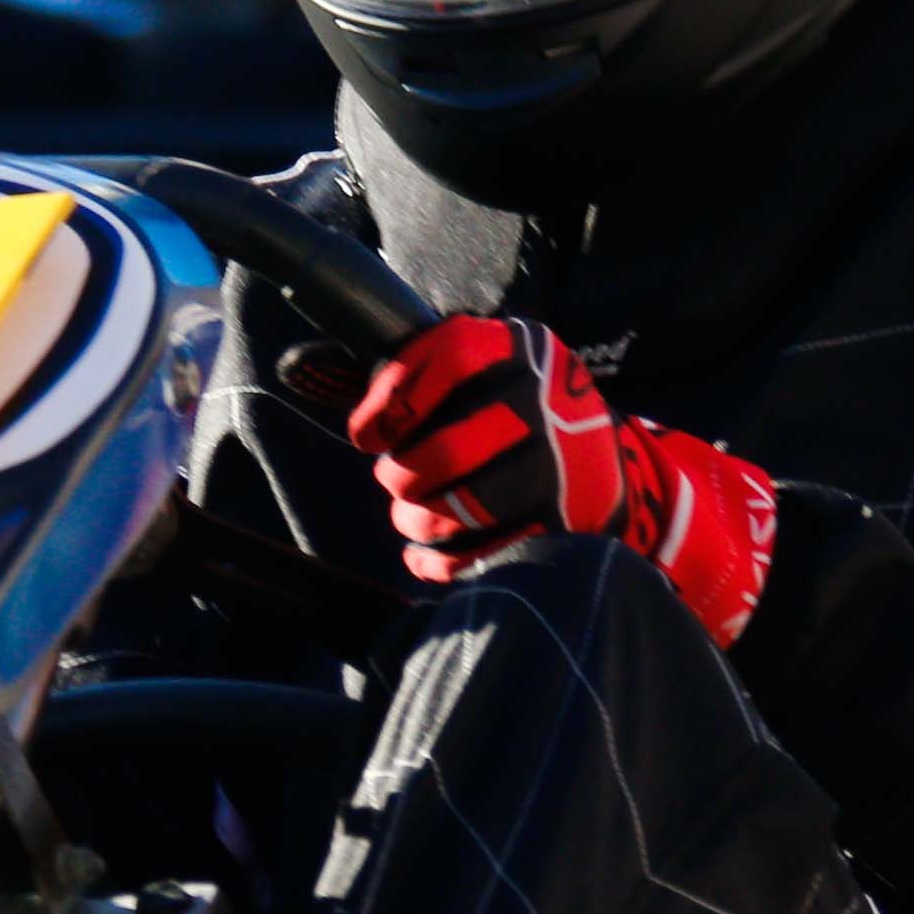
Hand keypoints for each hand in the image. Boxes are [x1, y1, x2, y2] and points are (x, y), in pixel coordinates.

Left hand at [342, 315, 779, 648]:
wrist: (609, 470)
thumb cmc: (522, 415)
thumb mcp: (493, 370)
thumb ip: (424, 369)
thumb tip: (304, 367)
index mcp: (522, 349)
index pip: (443, 357)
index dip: (391, 400)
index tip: (367, 432)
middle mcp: (545, 400)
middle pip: (440, 449)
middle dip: (400, 474)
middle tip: (396, 479)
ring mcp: (558, 465)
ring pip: (455, 508)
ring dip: (415, 521)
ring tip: (410, 517)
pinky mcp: (561, 521)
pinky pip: (477, 554)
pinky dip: (436, 564)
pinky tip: (423, 557)